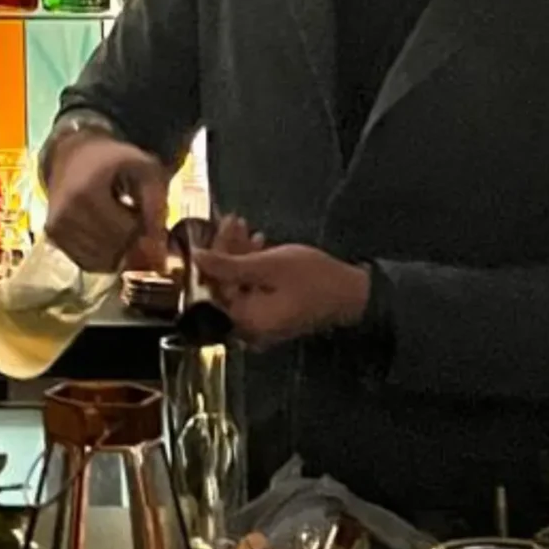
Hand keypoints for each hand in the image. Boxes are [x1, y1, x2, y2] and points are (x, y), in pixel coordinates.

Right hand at [44, 134, 171, 272]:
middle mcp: (65, 214)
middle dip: (131, 239)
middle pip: (115, 249)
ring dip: (118, 249)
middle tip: (129, 215)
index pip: (127, 231)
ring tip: (116, 221)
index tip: (139, 207)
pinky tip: (104, 232)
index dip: (142, 224)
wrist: (72, 154)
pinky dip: (103, 255)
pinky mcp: (52, 237)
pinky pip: (88, 263)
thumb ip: (157, 207)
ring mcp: (55, 228)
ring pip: (102, 261)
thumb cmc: (113, 161)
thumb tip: (159, 256)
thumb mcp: (144, 170)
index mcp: (86, 193)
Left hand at [187, 243, 370, 347]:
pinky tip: (258, 245)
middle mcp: (248, 327)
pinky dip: (252, 268)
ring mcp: (260, 323)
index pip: (214, 285)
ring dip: (240, 255)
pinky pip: (251, 291)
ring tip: (247, 228)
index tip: (218, 226)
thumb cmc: (313, 279)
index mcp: (244, 320)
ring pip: (238, 284)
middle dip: (227, 250)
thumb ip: (229, 264)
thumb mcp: (269, 265)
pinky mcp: (270, 315)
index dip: (213, 253)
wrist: (353, 294)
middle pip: (225, 284)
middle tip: (234, 221)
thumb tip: (196, 257)